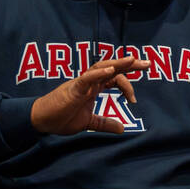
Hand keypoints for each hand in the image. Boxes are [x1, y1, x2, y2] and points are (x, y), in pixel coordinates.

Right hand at [30, 55, 148, 134]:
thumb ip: (104, 123)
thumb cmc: (61, 118)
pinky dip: (98, 73)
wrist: (41, 121)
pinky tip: (110, 70)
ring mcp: (81, 83)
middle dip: (130, 64)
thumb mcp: (88, 122)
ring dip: (117, 63)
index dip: (127, 85)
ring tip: (132, 60)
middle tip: (148, 63)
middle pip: (112, 68)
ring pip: (100, 68)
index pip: (115, 78)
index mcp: (94, 88)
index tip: (134, 100)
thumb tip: (122, 129)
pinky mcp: (72, 89)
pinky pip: (86, 78)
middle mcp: (89, 82)